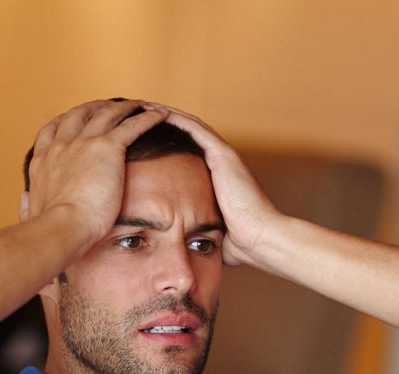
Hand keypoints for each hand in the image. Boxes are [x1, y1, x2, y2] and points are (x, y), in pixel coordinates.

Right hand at [22, 99, 169, 247]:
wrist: (62, 227)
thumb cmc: (50, 229)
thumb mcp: (30, 212)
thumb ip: (26, 203)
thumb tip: (24, 198)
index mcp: (43, 160)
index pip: (52, 131)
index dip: (65, 121)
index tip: (75, 118)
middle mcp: (61, 145)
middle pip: (79, 114)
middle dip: (95, 106)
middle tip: (110, 106)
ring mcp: (84, 143)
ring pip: (107, 113)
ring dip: (125, 107)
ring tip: (140, 105)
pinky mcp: (108, 148)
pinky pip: (132, 125)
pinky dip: (148, 117)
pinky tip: (160, 115)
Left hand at [150, 104, 284, 266]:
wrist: (260, 239)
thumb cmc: (240, 242)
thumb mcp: (213, 230)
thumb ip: (199, 227)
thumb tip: (182, 243)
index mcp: (220, 175)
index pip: (189, 150)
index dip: (168, 139)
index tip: (144, 136)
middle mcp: (223, 160)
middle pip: (188, 131)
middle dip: (162, 121)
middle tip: (138, 113)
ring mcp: (225, 155)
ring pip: (190, 124)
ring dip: (165, 114)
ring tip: (142, 105)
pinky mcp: (223, 154)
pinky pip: (195, 128)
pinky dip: (174, 118)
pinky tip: (154, 111)